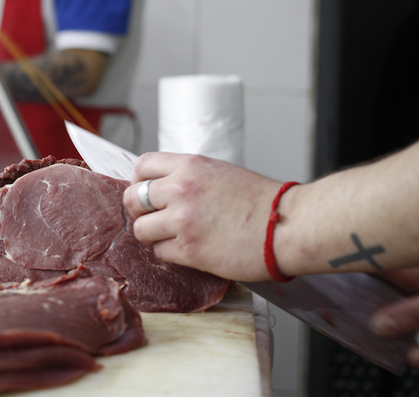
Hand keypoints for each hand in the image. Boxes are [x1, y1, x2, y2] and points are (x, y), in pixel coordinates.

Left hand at [121, 152, 283, 280]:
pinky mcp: (189, 249)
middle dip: (139, 210)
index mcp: (190, 165)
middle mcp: (181, 188)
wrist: (286, 225)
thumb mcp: (219, 172)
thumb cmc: (261, 200)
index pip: (142, 166)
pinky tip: (189, 249)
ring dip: (152, 235)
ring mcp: (182, 220)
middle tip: (153, 218)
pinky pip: (159, 252)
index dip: (139, 181)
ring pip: (140, 229)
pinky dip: (170, 253)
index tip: (147, 193)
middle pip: (132, 198)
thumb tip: (162, 187)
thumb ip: (189, 176)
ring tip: (172, 237)